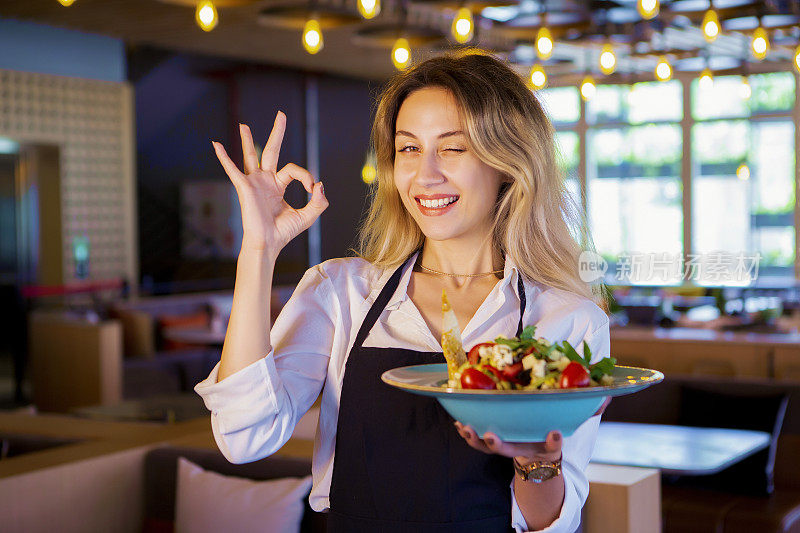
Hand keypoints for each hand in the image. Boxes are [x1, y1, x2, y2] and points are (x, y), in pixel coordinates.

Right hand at [212, 112, 327, 254]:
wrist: (268, 244)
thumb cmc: (283, 232)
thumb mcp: (308, 216)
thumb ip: (319, 202)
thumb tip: (321, 184)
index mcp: (278, 186)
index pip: (294, 170)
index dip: (307, 177)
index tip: (313, 190)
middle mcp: (265, 181)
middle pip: (272, 151)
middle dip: (277, 132)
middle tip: (281, 115)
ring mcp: (254, 183)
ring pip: (252, 156)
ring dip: (249, 140)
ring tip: (244, 126)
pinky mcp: (244, 187)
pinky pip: (233, 169)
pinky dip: (224, 157)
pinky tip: (216, 145)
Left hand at [454, 421, 561, 463]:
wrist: (535, 450)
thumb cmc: (544, 445)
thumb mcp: (552, 447)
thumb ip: (554, 442)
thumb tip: (556, 433)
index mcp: (515, 448)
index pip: (504, 448)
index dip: (496, 444)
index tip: (491, 436)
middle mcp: (502, 445)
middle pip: (485, 446)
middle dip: (475, 439)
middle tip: (468, 429)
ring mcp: (495, 440)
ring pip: (477, 440)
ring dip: (466, 432)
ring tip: (459, 424)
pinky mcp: (490, 431)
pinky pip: (476, 429)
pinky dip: (465, 424)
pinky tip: (457, 415)